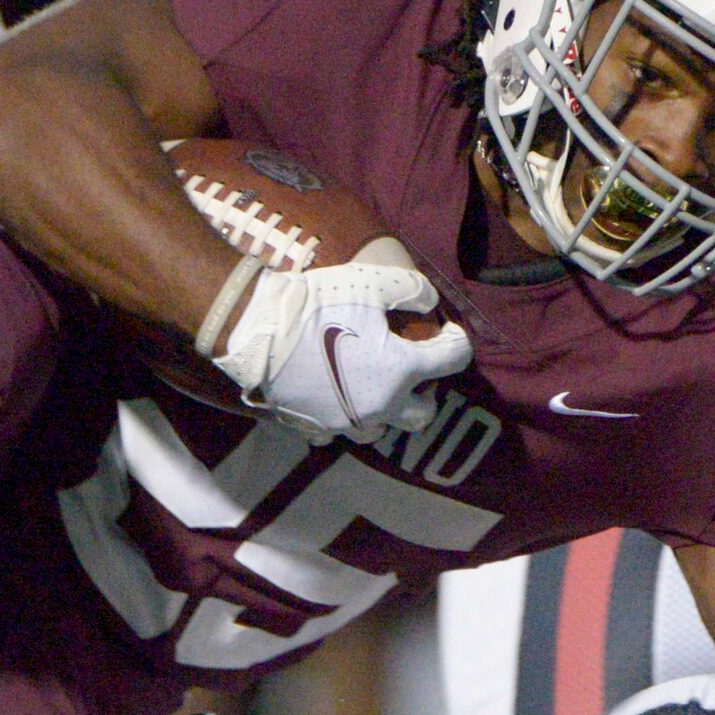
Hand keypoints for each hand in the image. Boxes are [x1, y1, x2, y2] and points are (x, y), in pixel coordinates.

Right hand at [213, 261, 473, 443]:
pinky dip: (347, 416)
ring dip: (389, 409)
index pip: (453, 360)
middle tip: (416, 369)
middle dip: (428, 392)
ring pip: (384, 428)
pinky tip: (339, 396)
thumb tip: (429, 301)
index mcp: (401, 371)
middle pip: (424, 413)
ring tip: (377, 385)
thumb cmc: (318, 304)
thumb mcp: (373, 282)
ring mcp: (347, 422)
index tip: (448, 331)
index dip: (457, 340)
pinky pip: (341, 431)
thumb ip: (413, 290)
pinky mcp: (317, 428)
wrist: (257, 330)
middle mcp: (381, 406)